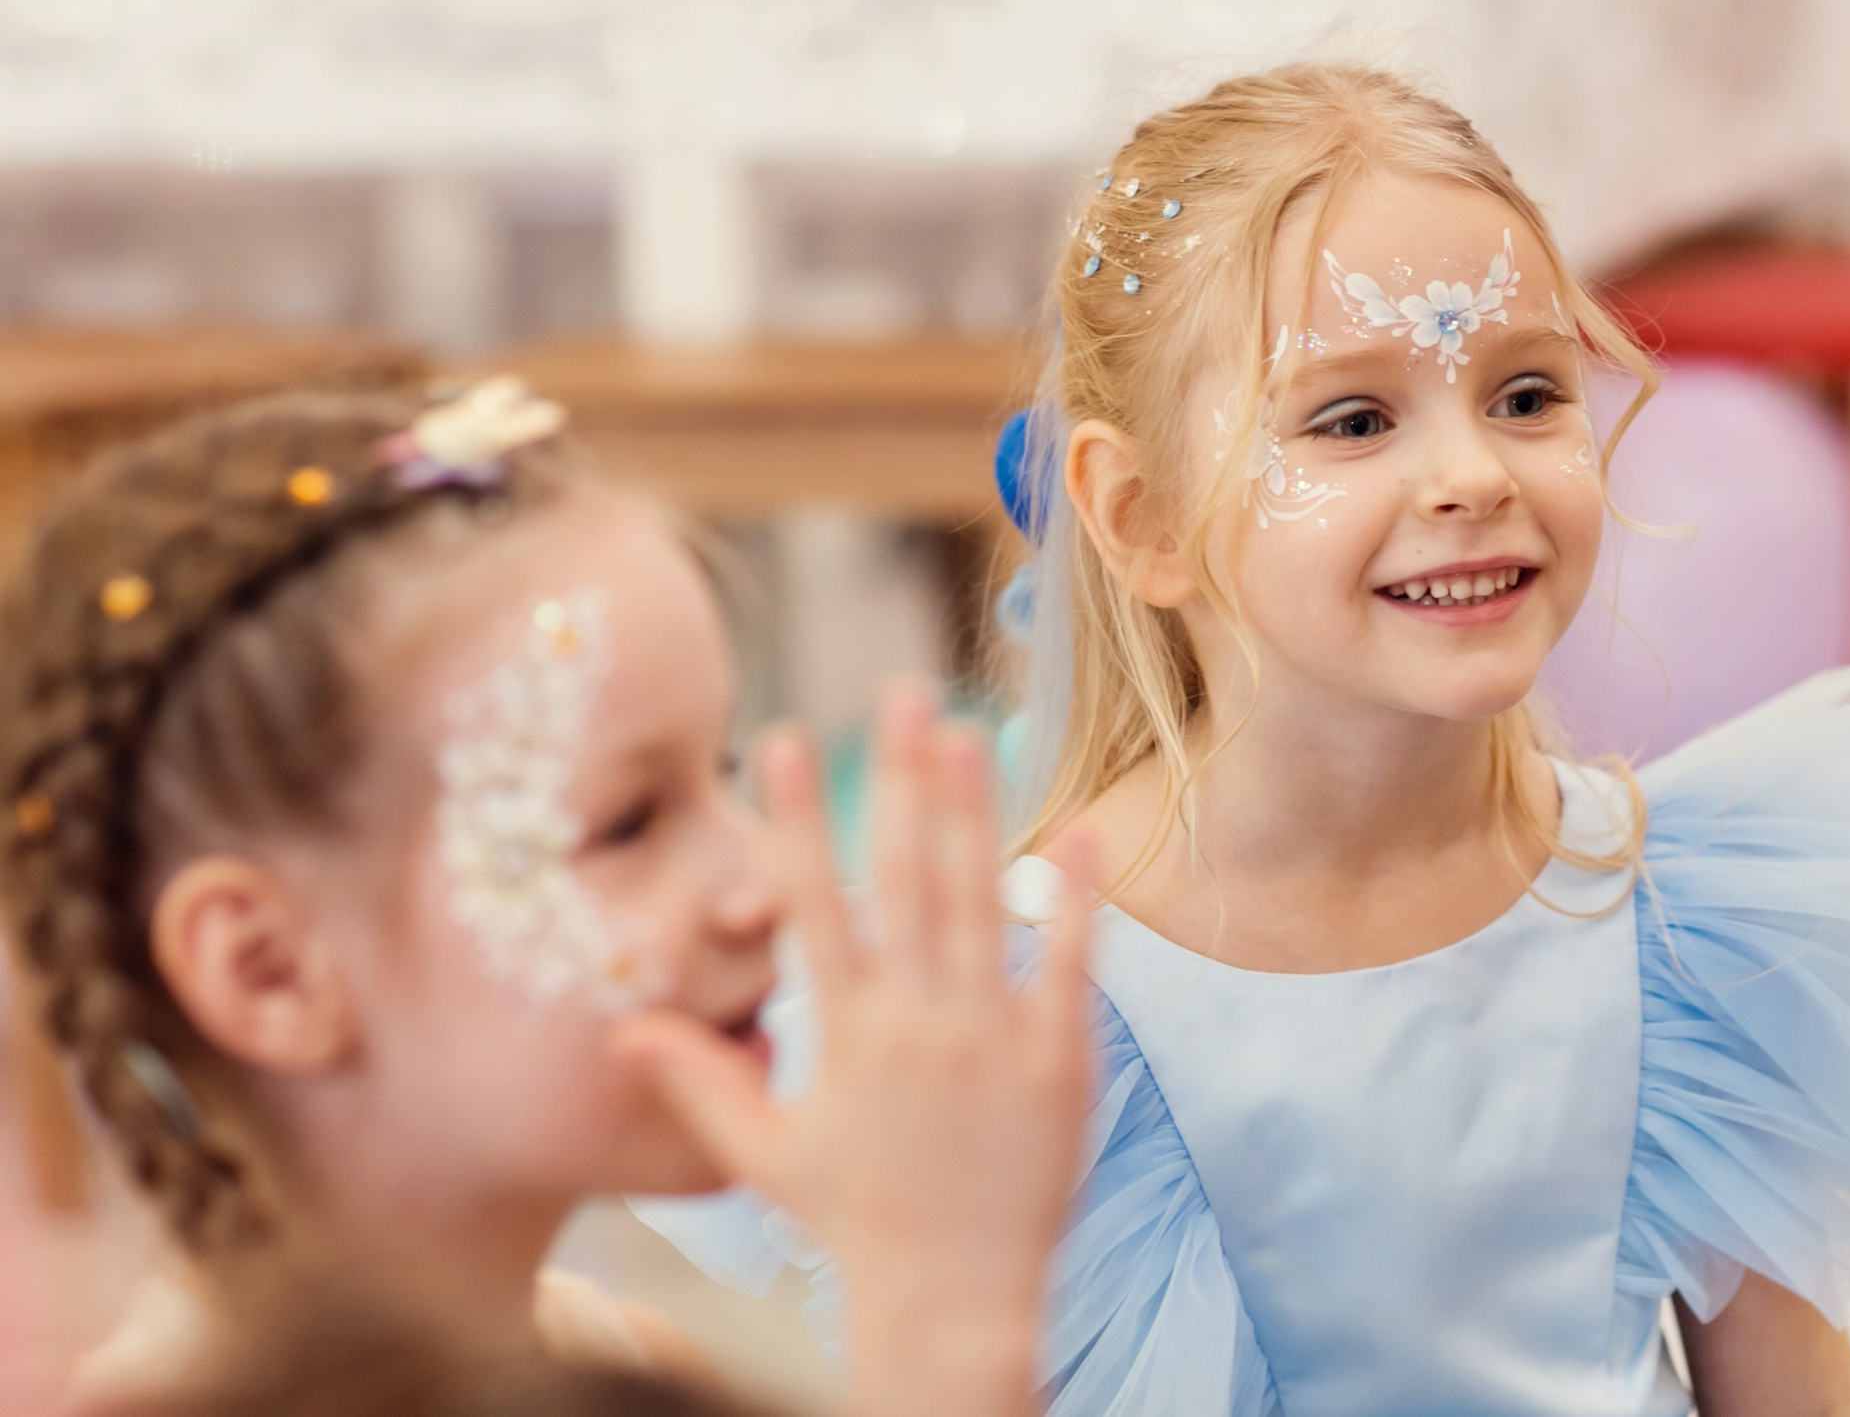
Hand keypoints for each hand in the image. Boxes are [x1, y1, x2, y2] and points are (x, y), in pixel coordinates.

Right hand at [620, 682, 1095, 1416]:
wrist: (952, 1300)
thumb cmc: (856, 1223)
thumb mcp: (767, 1154)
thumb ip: (701, 1081)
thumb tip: (624, 1028)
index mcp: (846, 1033)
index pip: (814, 902)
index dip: (797, 817)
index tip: (785, 736)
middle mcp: (917, 1022)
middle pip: (905, 876)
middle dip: (900, 778)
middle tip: (902, 693)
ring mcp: (992, 1037)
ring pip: (981, 901)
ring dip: (975, 810)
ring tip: (971, 729)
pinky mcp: (1058, 1059)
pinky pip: (1069, 963)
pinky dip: (1077, 896)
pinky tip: (1081, 826)